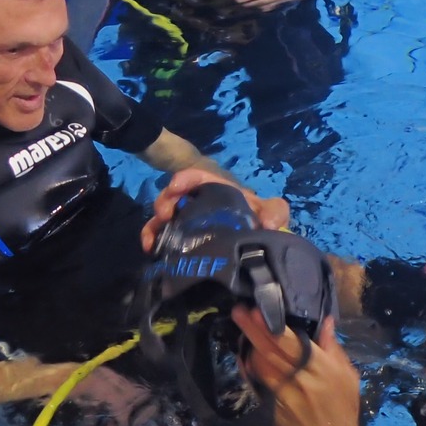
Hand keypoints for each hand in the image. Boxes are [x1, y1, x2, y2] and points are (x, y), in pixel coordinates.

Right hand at [140, 167, 290, 250]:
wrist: (251, 241)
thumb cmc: (256, 218)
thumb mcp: (268, 211)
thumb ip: (275, 211)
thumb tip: (268, 224)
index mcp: (217, 190)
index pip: (198, 176)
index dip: (186, 178)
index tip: (175, 186)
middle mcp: (197, 202)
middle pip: (174, 195)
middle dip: (165, 201)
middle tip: (164, 214)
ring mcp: (186, 220)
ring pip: (164, 216)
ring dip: (155, 224)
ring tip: (153, 238)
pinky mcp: (179, 238)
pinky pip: (160, 235)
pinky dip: (152, 239)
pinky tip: (149, 248)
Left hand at [231, 309, 363, 425]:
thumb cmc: (343, 412)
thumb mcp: (348, 379)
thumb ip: (335, 349)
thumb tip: (326, 322)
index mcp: (323, 368)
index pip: (294, 343)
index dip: (274, 327)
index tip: (259, 310)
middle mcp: (301, 379)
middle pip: (272, 350)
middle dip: (254, 329)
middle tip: (239, 312)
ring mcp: (284, 394)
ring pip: (262, 364)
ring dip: (250, 346)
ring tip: (241, 327)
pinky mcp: (272, 406)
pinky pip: (259, 381)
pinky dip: (252, 367)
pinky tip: (245, 355)